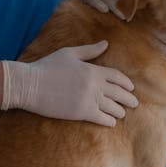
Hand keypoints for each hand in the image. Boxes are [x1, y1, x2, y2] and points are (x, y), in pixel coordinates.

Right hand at [2, 42, 137, 125]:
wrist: (30, 84)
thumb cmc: (47, 66)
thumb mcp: (69, 53)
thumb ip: (89, 50)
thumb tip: (106, 44)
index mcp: (93, 69)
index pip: (117, 76)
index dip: (126, 83)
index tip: (131, 88)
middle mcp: (95, 84)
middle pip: (119, 93)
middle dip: (128, 99)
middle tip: (134, 103)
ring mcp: (89, 99)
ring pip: (112, 107)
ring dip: (120, 111)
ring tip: (123, 113)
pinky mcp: (81, 112)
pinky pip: (101, 118)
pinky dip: (109, 121)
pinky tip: (111, 122)